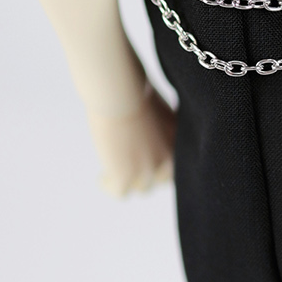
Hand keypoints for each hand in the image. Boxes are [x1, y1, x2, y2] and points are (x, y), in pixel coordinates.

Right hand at [92, 67, 175, 195]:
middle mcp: (169, 160)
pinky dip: (109, 185)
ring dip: (129, 180)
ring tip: (113, 169)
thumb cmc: (134, 87)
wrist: (118, 91)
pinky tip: (102, 178)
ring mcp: (148, 171)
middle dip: (149, 173)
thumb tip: (147, 133)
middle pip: (161, 179)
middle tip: (131, 164)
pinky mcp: (125, 177)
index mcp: (180, 141)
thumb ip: (158, 125)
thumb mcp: (156, 107)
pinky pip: (119, 193)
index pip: (177, 163)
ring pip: (142, 188)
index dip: (163, 162)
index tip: (147, 157)